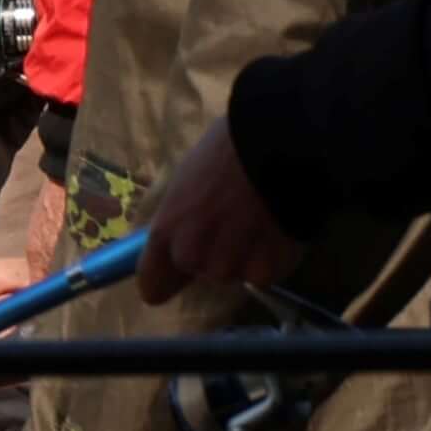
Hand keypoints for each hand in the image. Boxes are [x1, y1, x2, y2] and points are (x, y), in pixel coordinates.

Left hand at [136, 122, 302, 292]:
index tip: (170, 281)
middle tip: (233, 221)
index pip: (152, 281)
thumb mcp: (187, 181)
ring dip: (245, 256)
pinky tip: (277, 228)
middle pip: (201, 271)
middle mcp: (192, 255)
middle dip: (214, 253)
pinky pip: (264, 274)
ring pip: (234, 274)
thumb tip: (179, 238)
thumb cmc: (226, 153)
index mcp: (165, 231)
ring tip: (259, 220)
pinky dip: (272, 258)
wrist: (276, 148)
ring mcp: (228, 266)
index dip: (163, 281)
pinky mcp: (265, 271)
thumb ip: (180, 218)